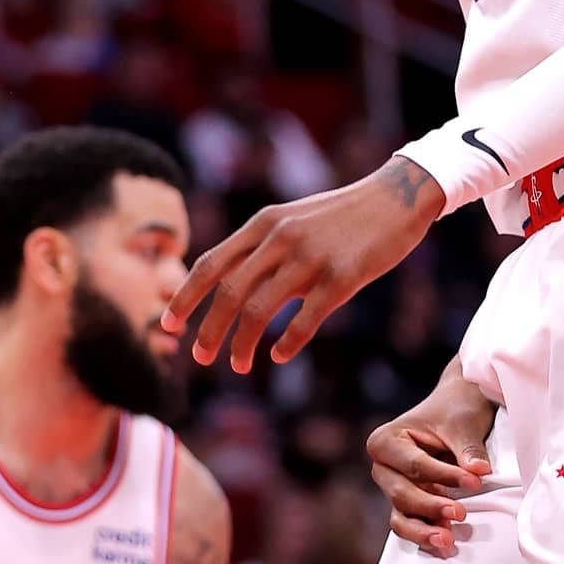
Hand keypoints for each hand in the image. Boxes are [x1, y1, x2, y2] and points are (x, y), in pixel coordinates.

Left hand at [161, 156, 443, 372]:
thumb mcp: (291, 220)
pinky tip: (278, 355)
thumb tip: (227, 285)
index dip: (185, 295)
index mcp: (263, 223)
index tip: (168, 323)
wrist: (396, 197)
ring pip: (259, 310)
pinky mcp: (343, 278)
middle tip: (198, 356)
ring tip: (237, 365)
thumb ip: (260, 247)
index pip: (210, 263)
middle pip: (228, 292)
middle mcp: (280, 238)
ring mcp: (311, 258)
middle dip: (208, 329)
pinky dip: (287, 343)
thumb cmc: (339, 216)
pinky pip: (305, 320)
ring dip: (241, 344)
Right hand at [368, 375, 496, 555]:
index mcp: (386, 441)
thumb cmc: (454, 411)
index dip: (445, 476)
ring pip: (401, 516)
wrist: (455, 410)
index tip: (475, 482)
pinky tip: (446, 545)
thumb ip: (468, 449)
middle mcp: (383, 467)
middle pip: (401, 494)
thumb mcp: (462, 424)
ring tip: (447, 541)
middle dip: (430, 506)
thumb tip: (479, 471)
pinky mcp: (408, 504)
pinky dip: (426, 535)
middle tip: (461, 513)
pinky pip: (411, 525)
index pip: (414, 465)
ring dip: (423, 530)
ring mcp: (394, 488)